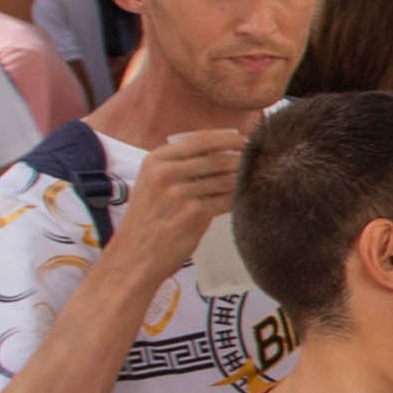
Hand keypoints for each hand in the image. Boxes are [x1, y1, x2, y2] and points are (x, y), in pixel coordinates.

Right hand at [114, 129, 247, 276]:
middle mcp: (166, 173)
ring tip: (256, 178)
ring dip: (244, 178)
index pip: (201, 139)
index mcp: (156, 160)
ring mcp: (180, 194)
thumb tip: (223, 149)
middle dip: (243, 158)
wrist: (134, 255)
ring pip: (227, 179)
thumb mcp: (152, 182)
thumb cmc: (148, 219)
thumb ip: (180, 165)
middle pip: (218, 158)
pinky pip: (228, 200)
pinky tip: (246, 198)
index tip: (246, 138)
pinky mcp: (195, 214)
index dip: (229, 137)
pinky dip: (240, 198)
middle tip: (259, 159)